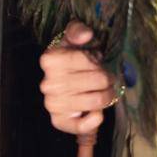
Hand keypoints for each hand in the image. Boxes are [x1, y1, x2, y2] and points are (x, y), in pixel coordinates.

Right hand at [37, 20, 117, 139]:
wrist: (63, 78)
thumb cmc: (73, 55)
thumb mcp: (74, 36)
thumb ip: (78, 30)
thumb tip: (86, 35)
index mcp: (50, 60)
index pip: (87, 59)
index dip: (98, 59)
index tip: (98, 58)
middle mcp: (48, 83)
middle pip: (96, 80)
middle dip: (107, 77)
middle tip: (108, 77)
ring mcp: (52, 104)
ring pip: (94, 101)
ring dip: (107, 95)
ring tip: (106, 90)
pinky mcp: (58, 121)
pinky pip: (82, 126)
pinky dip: (95, 120)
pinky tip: (98, 112)